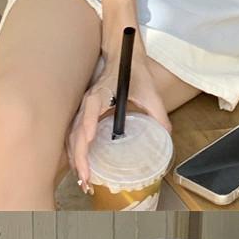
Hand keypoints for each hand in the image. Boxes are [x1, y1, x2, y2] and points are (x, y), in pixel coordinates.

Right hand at [67, 35, 169, 191]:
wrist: (122, 57)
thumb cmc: (134, 73)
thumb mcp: (150, 92)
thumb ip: (159, 113)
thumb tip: (166, 136)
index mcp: (104, 92)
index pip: (92, 106)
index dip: (89, 121)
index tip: (89, 138)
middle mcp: (89, 101)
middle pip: (77, 130)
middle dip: (80, 156)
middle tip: (86, 178)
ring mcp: (83, 109)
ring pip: (72, 136)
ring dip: (75, 159)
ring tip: (83, 181)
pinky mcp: (83, 115)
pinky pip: (73, 136)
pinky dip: (74, 154)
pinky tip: (80, 170)